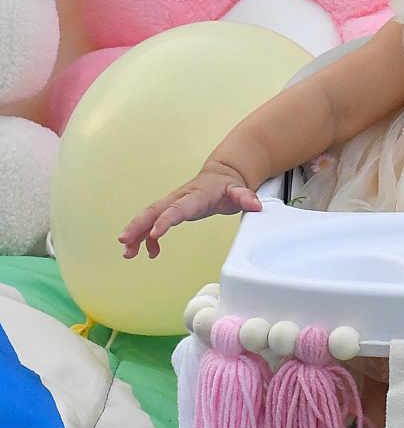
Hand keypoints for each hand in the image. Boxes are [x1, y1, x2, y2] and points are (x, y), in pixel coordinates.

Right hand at [118, 167, 262, 259]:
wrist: (224, 174)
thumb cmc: (230, 186)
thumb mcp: (240, 190)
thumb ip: (245, 197)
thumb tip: (255, 205)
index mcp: (196, 195)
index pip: (178, 208)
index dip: (166, 220)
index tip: (155, 234)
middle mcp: (180, 198)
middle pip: (154, 210)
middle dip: (138, 225)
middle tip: (124, 241)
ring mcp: (173, 203)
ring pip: (149, 216)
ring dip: (136, 233)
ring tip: (127, 253)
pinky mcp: (171, 209)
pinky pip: (154, 222)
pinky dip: (148, 238)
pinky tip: (149, 253)